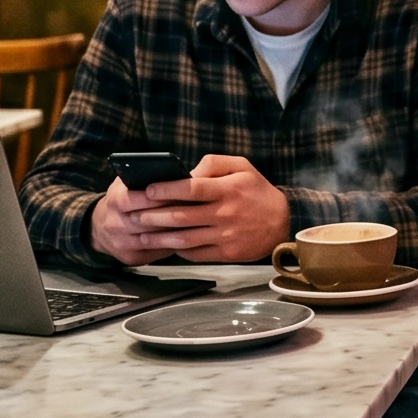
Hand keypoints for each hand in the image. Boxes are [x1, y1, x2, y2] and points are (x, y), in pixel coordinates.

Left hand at [89, 154, 290, 264]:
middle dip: (153, 216)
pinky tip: (166, 245)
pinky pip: (195, 254)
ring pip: (184, 238)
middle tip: (134, 215)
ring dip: (159, 238)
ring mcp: (226, 235)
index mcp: (228, 189)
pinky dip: (177, 250)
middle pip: (181, 216)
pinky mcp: (227, 253)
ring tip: (141, 235)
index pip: (191, 189)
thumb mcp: (243, 167)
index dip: (166, 189)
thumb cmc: (258, 191)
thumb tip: (187, 172)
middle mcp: (226, 213)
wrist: (283, 223)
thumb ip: (214, 163)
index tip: (147, 189)